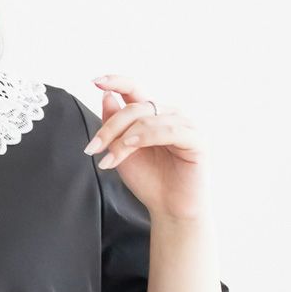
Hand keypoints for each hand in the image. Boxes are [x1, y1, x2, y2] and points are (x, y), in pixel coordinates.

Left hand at [83, 74, 212, 221]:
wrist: (170, 210)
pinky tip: (129, 145)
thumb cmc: (150, 182)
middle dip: (110, 127)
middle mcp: (170, 114)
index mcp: (153, 115)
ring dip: (123, 138)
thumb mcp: (123, 153)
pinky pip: (169, 129)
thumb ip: (115, 127)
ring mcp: (186, 125)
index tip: (95, 81)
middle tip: (92, 149)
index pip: (135, 90)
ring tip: (109, 160)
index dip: (116, 82)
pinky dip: (146, 135)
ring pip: (147, 119)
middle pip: (135, 107)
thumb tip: (107, 97)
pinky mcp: (197, 139)